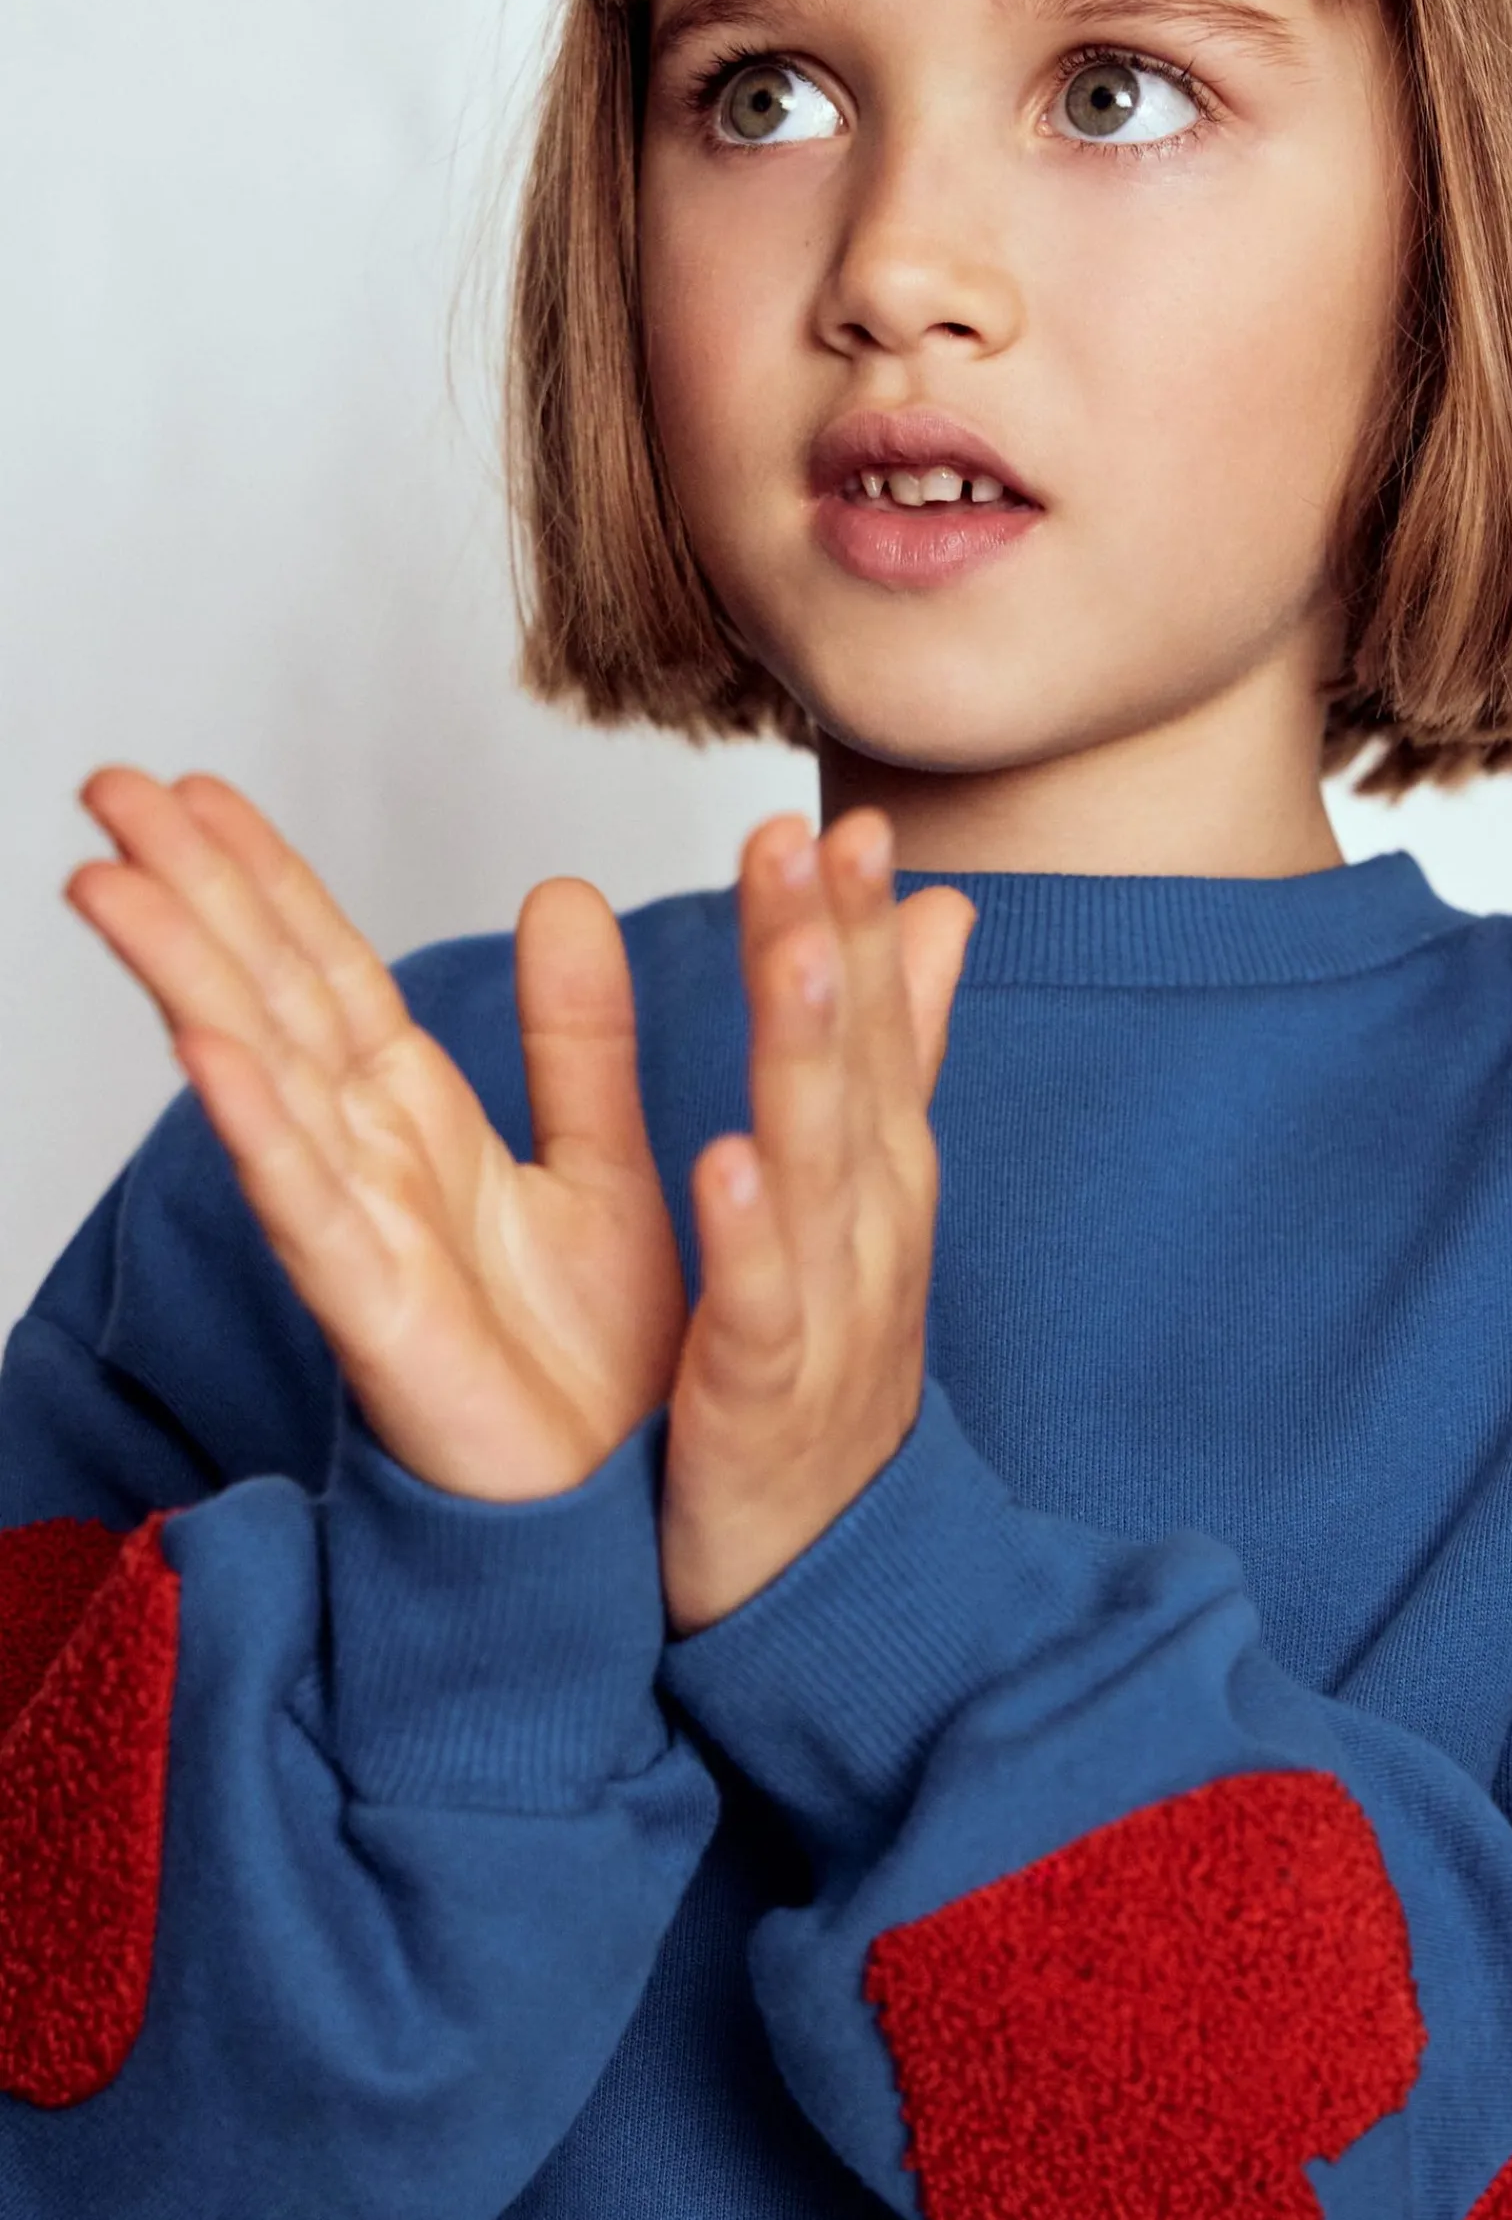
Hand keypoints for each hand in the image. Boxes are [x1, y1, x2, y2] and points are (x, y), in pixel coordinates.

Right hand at [64, 767, 686, 1500]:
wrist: (623, 1504)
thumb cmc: (595, 1358)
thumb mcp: (597, 1159)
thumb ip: (576, 1037)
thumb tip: (563, 893)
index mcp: (419, 1123)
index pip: (326, 972)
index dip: (265, 879)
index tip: (197, 790)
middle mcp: (370, 1163)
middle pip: (266, 1001)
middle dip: (191, 894)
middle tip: (109, 786)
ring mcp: (359, 1234)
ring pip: (259, 1082)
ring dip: (186, 979)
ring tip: (112, 883)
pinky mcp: (377, 1316)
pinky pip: (308, 1207)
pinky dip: (255, 1125)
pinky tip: (205, 1047)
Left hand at [659, 808, 977, 1638]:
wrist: (834, 1576)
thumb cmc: (829, 1371)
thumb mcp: (866, 1198)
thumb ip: (894, 1055)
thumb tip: (939, 916)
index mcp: (877, 1177)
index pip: (872, 1028)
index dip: (857, 926)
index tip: (849, 817)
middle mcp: (869, 1230)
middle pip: (853, 1075)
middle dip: (837, 954)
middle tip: (822, 836)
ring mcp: (829, 1315)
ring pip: (821, 1172)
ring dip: (810, 1061)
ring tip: (793, 958)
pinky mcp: (769, 1401)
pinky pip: (762, 1311)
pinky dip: (752, 1239)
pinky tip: (731, 1164)